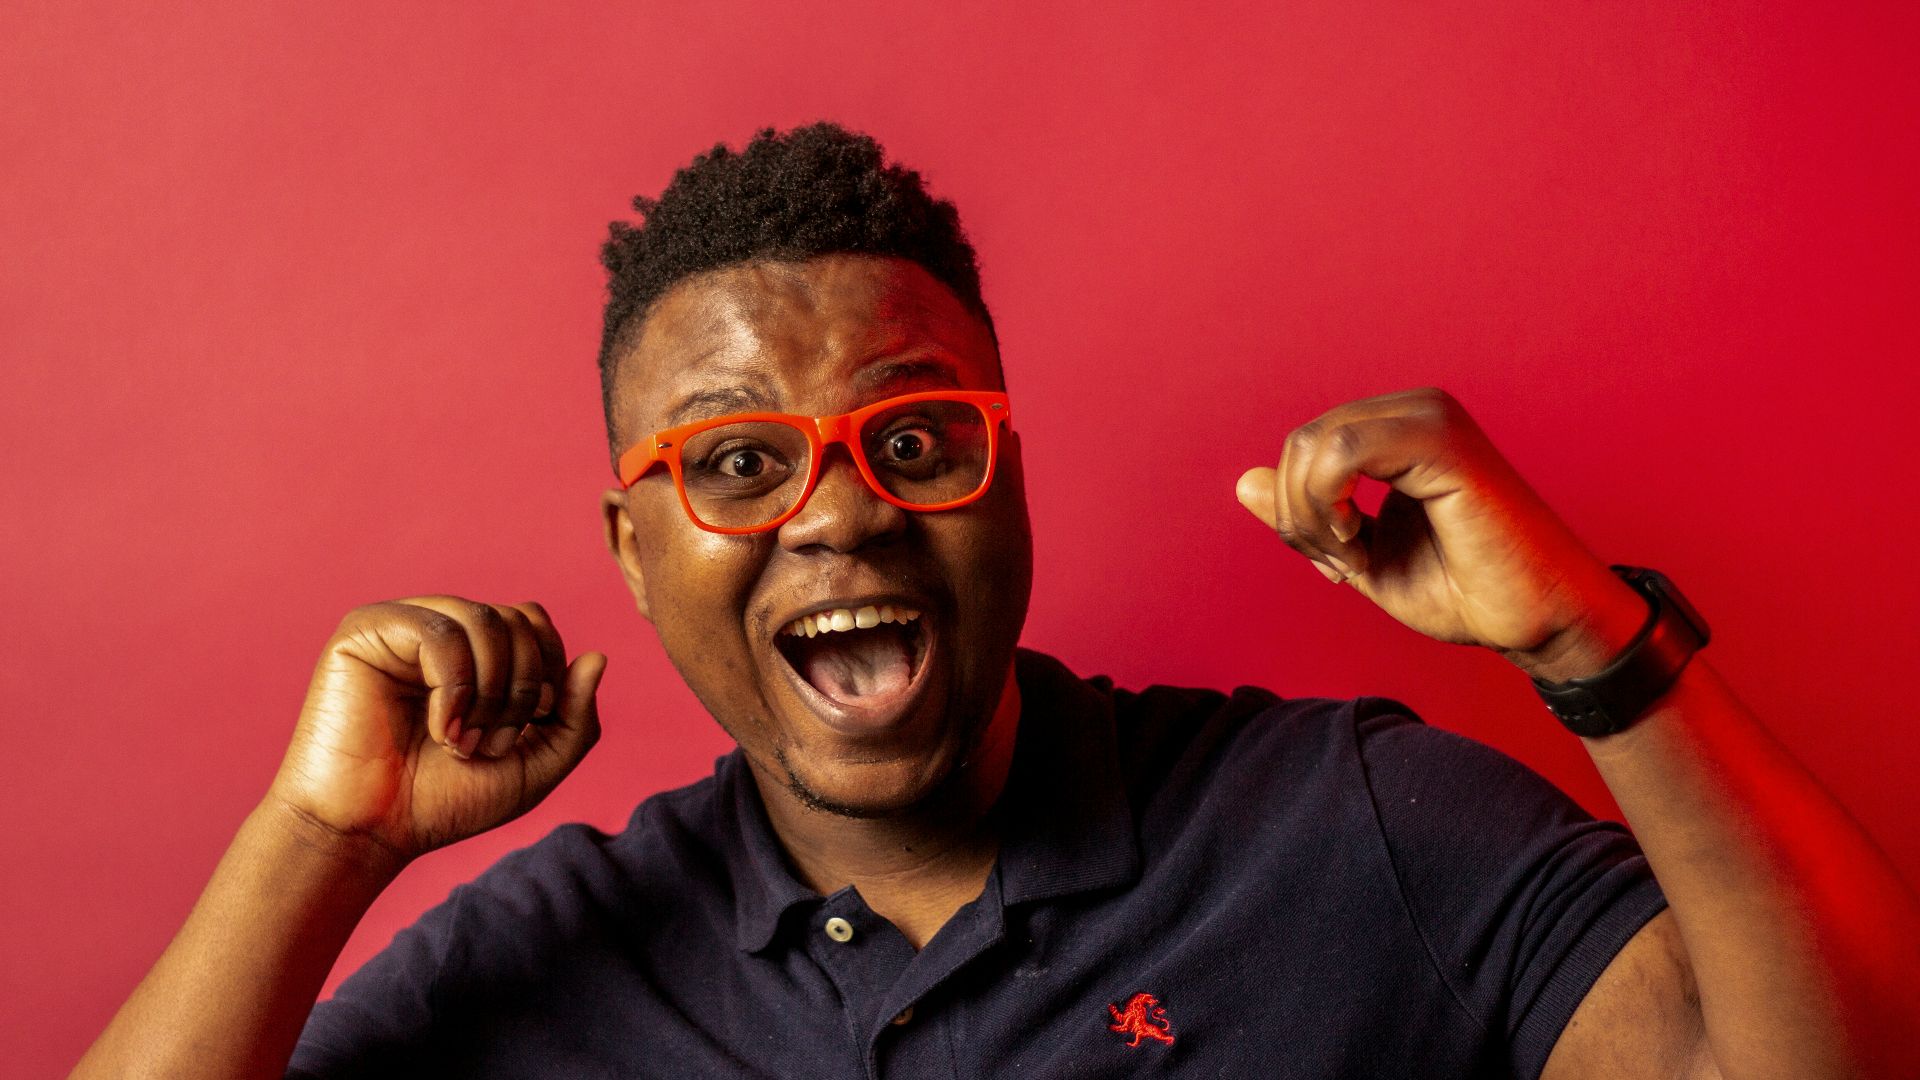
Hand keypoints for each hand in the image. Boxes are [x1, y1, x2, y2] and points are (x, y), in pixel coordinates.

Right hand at [266, 596, 607, 865]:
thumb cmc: (443, 801)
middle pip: (517, 619)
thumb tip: (598, 656)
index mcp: (475, 653)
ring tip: (463, 743)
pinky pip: (439, 632)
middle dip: (522, 688)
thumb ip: (576, 717)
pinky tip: (440, 730)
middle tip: (491, 745)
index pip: (533, 621)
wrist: (370, 832)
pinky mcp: (366, 631)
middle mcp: (441, 631)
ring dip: (490, 692)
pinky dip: (454, 687)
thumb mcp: (535, 765)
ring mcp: (402, 626)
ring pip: (485, 619)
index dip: (548, 669)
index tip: (533, 725)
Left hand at [1235, 387, 1647, 681]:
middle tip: (1338, 563)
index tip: (1334, 560)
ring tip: (1351, 556)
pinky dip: (1331, 504)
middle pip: (1303, 440)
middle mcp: (1417, 411)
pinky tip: (1359, 542)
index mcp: (1399, 431)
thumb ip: (1307, 515)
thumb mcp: (1358, 554)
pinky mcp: (1444, 443)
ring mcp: (1432, 419)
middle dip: (1298, 513)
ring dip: (1312, 513)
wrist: (1536, 622)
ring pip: (1316, 442)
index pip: (1306, 444)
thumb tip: (1244, 483)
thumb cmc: (1463, 590)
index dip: (1296, 507)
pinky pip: (1345, 449)